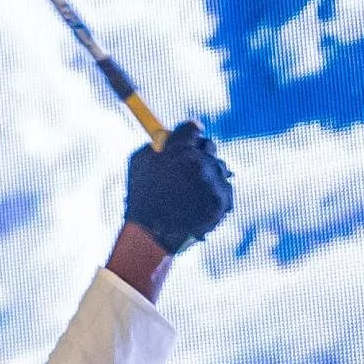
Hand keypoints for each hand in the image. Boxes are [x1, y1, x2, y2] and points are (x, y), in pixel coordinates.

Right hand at [123, 119, 233, 254]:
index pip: (192, 128)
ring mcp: (214, 181)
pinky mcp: (223, 199)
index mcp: (178, 150)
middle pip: (209, 145)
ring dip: (208, 176)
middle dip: (201, 153)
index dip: (191, 132)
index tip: (191, 137)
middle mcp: (199, 162)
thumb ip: (156, 145)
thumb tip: (172, 135)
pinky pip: (224, 189)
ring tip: (189, 195)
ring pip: (219, 168)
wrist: (153, 235)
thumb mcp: (139, 165)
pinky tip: (197, 207)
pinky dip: (214, 196)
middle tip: (191, 164)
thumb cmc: (142, 200)